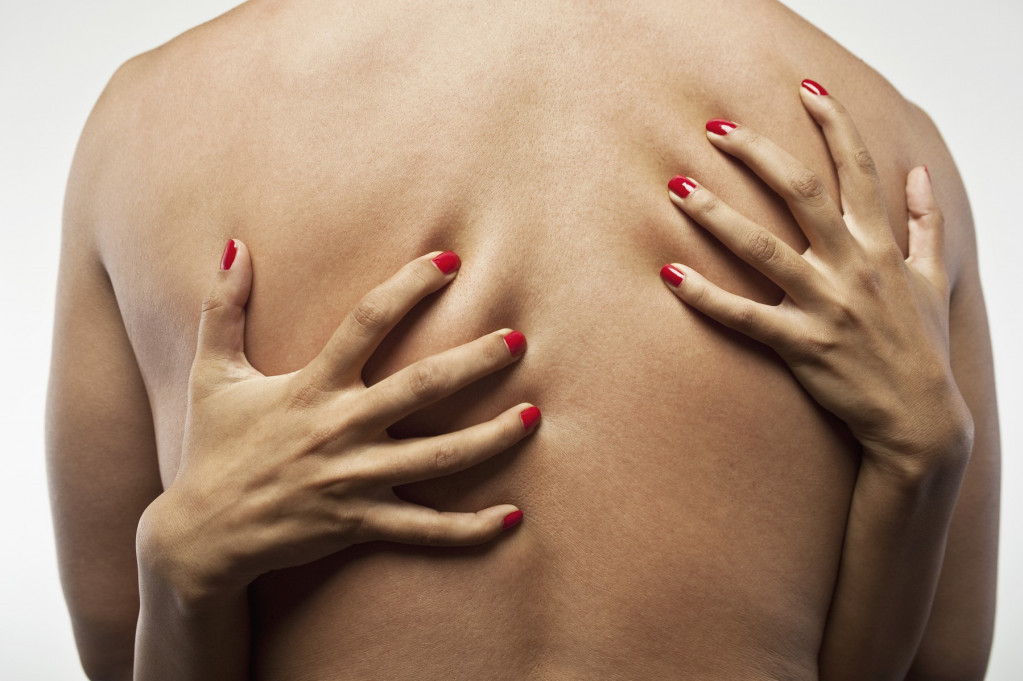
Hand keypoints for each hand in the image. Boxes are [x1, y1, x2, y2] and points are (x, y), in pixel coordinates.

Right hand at [138, 244, 536, 603]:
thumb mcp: (211, 374)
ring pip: (437, 460)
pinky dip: (470, 529)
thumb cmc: (213, 447)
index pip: (367, 322)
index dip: (409, 287)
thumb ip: (224, 309)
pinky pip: (425, 529)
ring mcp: (354, 481)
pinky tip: (513, 517)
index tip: (450, 262)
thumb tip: (234, 245)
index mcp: (312, 387)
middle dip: (474, 362)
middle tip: (518, 341)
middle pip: (420, 388)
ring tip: (533, 416)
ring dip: (490, 438)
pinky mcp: (360, 525)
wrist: (202, 536)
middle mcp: (340, 430)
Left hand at [659, 81, 971, 473]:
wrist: (920, 419)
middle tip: (715, 128)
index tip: (806, 88)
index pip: (859, 168)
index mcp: (881, 244)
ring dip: (715, 213)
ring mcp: (826, 305)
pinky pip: (744, 315)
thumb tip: (921, 175)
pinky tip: (669, 273)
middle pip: (801, 191)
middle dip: (757, 153)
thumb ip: (928, 224)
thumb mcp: (933, 280)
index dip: (835, 122)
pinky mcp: (802, 344)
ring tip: (675, 187)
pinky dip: (705, 296)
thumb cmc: (921, 346)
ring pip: (762, 246)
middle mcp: (853, 265)